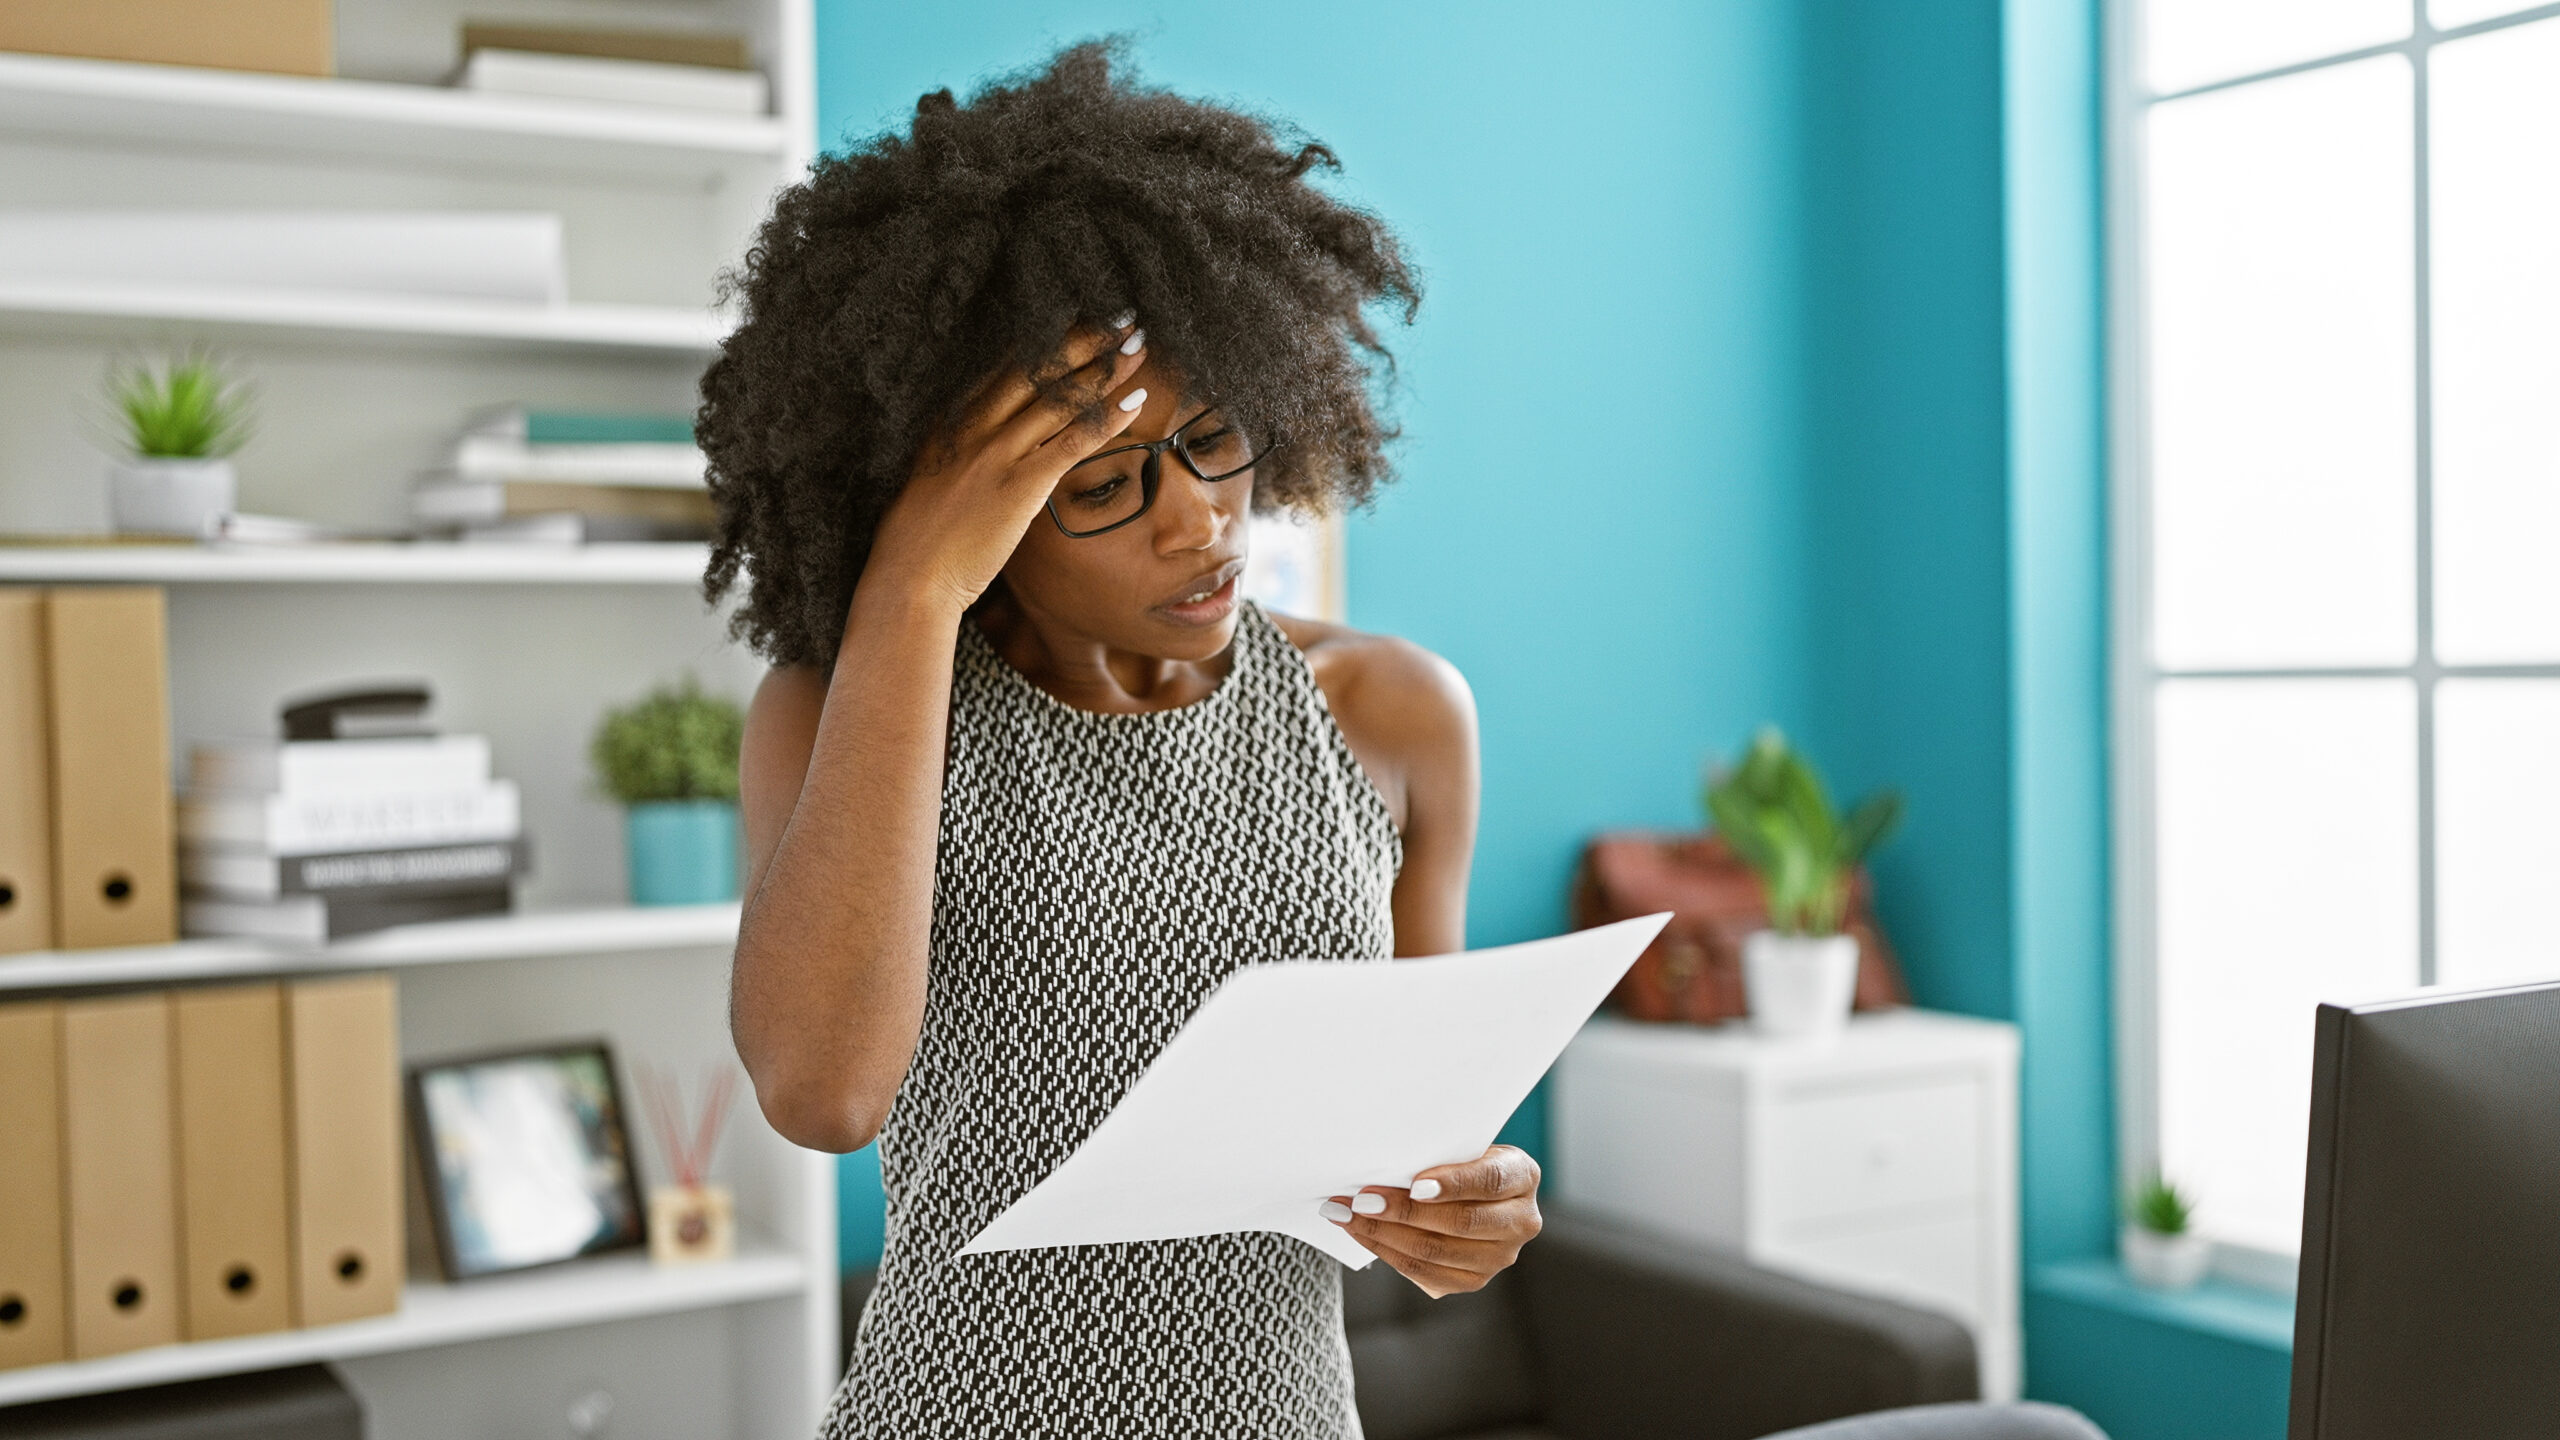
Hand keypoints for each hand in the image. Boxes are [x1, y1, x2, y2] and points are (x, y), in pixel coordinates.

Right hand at [862, 316, 1148, 616]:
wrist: (908, 579)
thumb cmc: (920, 541)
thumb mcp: (932, 480)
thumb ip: (959, 454)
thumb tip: (986, 446)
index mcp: (951, 422)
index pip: (1004, 369)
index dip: (1044, 342)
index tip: (1075, 321)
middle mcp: (974, 427)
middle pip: (1035, 370)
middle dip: (1080, 340)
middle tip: (1116, 317)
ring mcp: (997, 455)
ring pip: (1059, 398)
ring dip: (1104, 368)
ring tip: (1136, 343)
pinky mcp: (1020, 487)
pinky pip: (1072, 442)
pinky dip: (1106, 418)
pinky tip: (1136, 400)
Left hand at [1320, 1145, 1542, 1296]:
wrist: (1469, 1192)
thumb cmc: (1459, 1159)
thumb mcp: (1461, 1145)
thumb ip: (1438, 1154)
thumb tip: (1385, 1161)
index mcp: (1522, 1177)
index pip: (1489, 1181)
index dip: (1452, 1184)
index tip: (1415, 1184)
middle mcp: (1521, 1222)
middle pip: (1460, 1222)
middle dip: (1403, 1211)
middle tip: (1362, 1199)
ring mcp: (1498, 1258)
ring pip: (1436, 1251)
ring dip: (1383, 1233)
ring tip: (1347, 1214)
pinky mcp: (1472, 1280)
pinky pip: (1423, 1272)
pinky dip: (1385, 1251)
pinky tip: (1359, 1232)